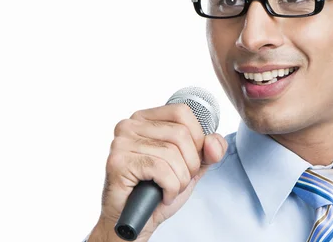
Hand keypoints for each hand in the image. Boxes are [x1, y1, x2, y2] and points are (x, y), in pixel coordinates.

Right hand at [89, 103, 227, 241]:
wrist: (136, 221)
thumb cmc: (158, 191)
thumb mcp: (190, 167)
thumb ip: (208, 151)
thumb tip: (214, 141)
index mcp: (146, 119)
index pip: (182, 112)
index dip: (197, 137)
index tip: (192, 159)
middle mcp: (130, 125)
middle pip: (180, 134)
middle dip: (190, 164)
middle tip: (180, 180)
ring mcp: (121, 142)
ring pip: (171, 154)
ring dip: (180, 180)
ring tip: (169, 190)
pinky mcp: (118, 162)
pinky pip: (160, 169)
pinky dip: (170, 187)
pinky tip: (162, 195)